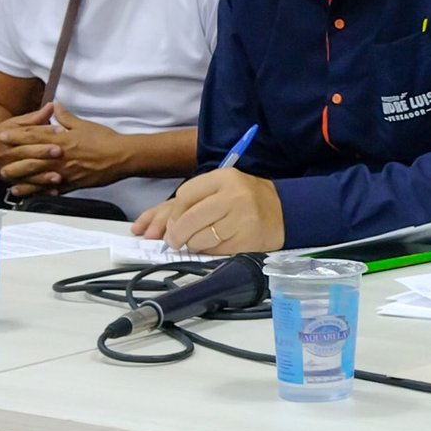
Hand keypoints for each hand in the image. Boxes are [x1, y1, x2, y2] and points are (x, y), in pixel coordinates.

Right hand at [0, 105, 62, 193]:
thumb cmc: (2, 133)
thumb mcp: (15, 123)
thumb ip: (35, 117)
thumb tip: (52, 106)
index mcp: (7, 136)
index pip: (27, 132)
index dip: (44, 131)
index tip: (61, 129)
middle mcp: (7, 153)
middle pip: (26, 152)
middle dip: (42, 152)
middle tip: (59, 151)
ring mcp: (9, 169)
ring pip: (25, 172)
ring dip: (41, 176)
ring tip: (57, 177)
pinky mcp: (13, 180)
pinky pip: (26, 187)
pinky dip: (39, 190)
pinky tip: (52, 191)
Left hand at [17, 102, 129, 191]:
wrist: (121, 156)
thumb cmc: (104, 139)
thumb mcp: (84, 124)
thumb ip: (66, 117)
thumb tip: (55, 105)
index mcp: (62, 139)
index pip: (34, 136)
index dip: (17, 136)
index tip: (2, 136)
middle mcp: (60, 156)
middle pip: (32, 158)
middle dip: (14, 161)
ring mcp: (65, 171)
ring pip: (40, 176)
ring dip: (24, 180)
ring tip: (10, 184)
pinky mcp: (73, 183)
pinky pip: (54, 188)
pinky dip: (43, 191)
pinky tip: (33, 194)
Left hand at [131, 168, 284, 253]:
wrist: (284, 211)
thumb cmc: (244, 199)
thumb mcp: (217, 190)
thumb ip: (181, 205)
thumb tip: (145, 229)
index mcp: (224, 177)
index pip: (184, 196)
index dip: (172, 215)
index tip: (171, 225)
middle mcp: (233, 196)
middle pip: (189, 220)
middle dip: (176, 235)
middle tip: (174, 241)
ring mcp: (242, 219)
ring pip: (200, 238)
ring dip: (192, 245)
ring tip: (198, 242)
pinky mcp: (248, 240)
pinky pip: (216, 251)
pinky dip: (208, 252)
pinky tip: (214, 246)